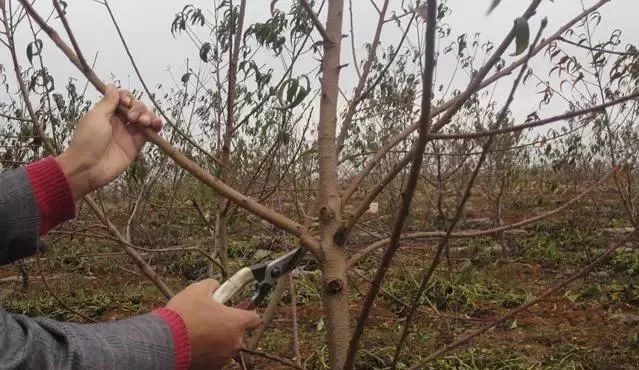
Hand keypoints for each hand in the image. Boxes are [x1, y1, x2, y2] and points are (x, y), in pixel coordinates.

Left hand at [55, 84, 162, 199]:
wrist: (88, 168)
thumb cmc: (88, 141)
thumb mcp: (96, 117)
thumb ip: (108, 102)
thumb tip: (112, 85)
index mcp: (106, 113)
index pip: (122, 99)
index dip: (127, 98)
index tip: (126, 103)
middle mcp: (118, 122)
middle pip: (136, 107)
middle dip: (139, 108)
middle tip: (133, 118)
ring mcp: (128, 134)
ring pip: (144, 119)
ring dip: (148, 116)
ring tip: (145, 122)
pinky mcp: (136, 145)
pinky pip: (149, 134)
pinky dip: (155, 127)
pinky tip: (158, 124)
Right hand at [167, 279, 261, 368]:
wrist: (165, 341)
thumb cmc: (184, 315)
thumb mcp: (197, 290)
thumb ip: (212, 285)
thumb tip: (215, 285)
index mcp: (236, 322)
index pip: (255, 318)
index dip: (248, 311)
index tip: (242, 308)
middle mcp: (234, 342)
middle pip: (238, 332)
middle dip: (227, 325)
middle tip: (212, 318)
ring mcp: (223, 356)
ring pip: (225, 345)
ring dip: (217, 339)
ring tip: (199, 331)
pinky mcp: (211, 367)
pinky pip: (214, 356)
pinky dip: (208, 351)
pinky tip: (194, 343)